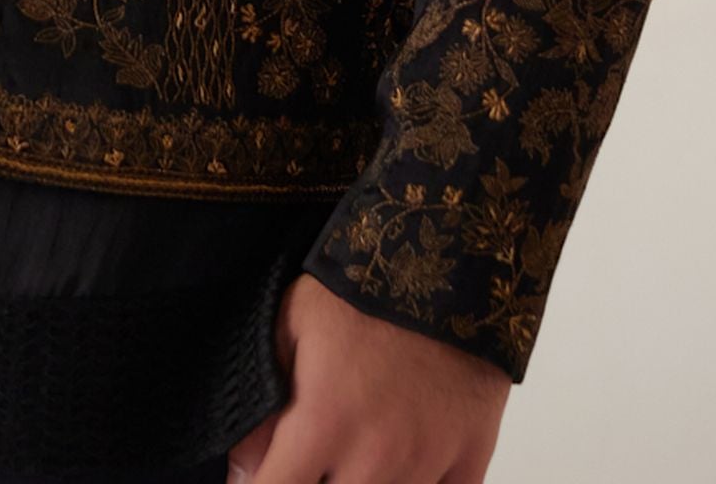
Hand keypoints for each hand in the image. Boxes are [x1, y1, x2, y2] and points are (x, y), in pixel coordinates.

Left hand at [228, 274, 509, 483]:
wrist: (454, 255)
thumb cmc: (368, 285)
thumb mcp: (294, 321)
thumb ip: (263, 398)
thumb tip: (243, 466)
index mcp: (324, 420)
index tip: (267, 476)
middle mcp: (375, 455)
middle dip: (318, 482)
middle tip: (318, 454)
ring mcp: (427, 463)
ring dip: (367, 482)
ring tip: (359, 450)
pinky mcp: (471, 460)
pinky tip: (405, 462)